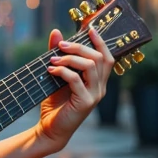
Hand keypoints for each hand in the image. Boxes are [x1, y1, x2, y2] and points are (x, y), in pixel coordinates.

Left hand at [37, 22, 114, 150]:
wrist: (50, 129)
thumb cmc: (55, 104)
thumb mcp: (57, 75)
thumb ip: (58, 55)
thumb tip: (56, 32)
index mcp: (97, 81)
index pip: (107, 57)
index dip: (100, 42)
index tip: (89, 29)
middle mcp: (100, 88)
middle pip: (99, 58)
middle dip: (79, 47)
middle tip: (60, 45)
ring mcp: (94, 95)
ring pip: (90, 66)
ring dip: (70, 59)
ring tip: (53, 60)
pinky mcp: (85, 103)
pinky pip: (77, 80)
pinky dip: (63, 72)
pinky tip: (51, 71)